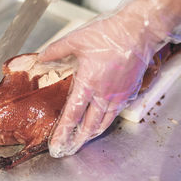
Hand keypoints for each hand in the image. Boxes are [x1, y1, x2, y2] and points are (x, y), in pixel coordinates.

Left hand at [39, 0, 177, 157]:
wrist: (139, 31)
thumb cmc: (110, 34)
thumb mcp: (77, 39)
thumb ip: (56, 50)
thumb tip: (41, 58)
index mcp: (89, 83)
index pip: (72, 115)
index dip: (63, 132)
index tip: (57, 144)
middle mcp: (104, 94)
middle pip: (89, 125)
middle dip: (78, 140)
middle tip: (69, 149)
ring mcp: (119, 95)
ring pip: (105, 121)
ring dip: (93, 133)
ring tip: (84, 140)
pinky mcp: (129, 91)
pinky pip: (117, 112)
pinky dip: (107, 120)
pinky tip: (103, 121)